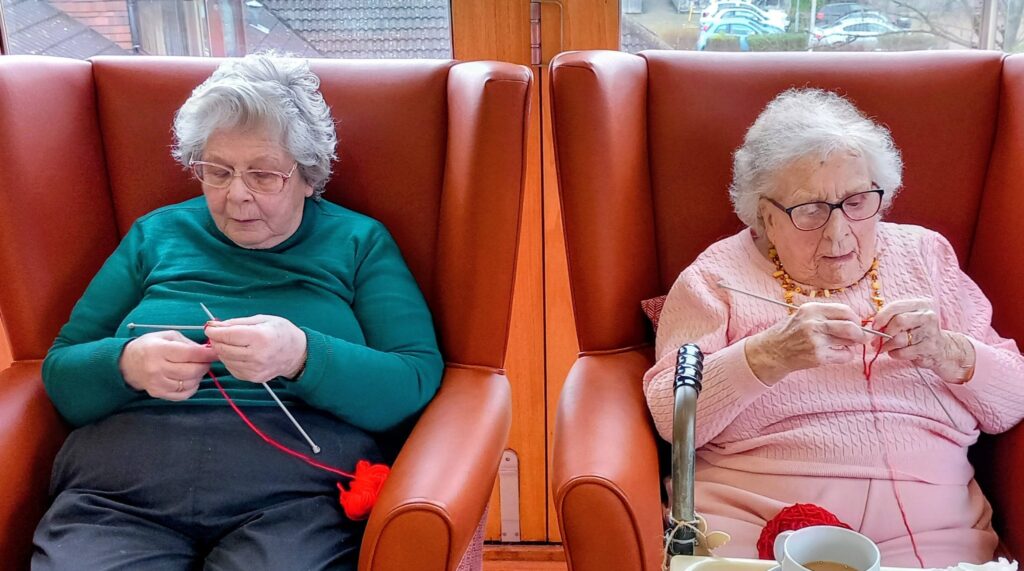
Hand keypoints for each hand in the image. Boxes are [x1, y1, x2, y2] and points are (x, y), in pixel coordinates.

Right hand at [119, 330, 216, 400]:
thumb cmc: (150, 346)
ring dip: (198, 376)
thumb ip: (188, 343)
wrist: (127, 364)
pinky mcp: (159, 394)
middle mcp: (157, 368)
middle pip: (192, 371)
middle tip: (205, 361)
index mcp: (159, 350)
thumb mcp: (167, 336)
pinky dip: (192, 387)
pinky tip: (189, 379)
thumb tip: (207, 351)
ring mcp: (157, 383)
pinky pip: (183, 395)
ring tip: (195, 368)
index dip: (207, 354)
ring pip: (190, 383)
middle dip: (204, 365)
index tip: (216, 353)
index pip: (190, 354)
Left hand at [204, 315, 306, 382]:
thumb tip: (214, 325)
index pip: (227, 335)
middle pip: (223, 348)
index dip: (214, 331)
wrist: (297, 353)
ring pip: (225, 359)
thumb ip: (236, 323)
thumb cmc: (281, 332)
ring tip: (230, 342)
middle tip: (218, 333)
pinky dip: (229, 359)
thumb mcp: (262, 319)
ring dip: (222, 350)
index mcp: (260, 337)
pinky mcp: (253, 378)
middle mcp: (257, 355)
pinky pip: (232, 368)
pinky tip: (237, 353)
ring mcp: (255, 369)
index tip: (209, 327)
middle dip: (216, 340)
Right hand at [746, 302, 871, 384]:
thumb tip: (853, 320)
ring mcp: (816, 341)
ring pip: (849, 341)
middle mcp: (813, 323)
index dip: (855, 318)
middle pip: (850, 326)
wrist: (771, 352)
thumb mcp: (803, 316)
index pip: (844, 310)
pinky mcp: (818, 356)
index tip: (857, 323)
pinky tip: (837, 354)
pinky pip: (844, 355)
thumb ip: (825, 315)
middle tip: (862, 337)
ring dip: (852, 344)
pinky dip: (846, 356)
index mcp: (811, 309)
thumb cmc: (789, 333)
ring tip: (845, 345)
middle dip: (861, 333)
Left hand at [872, 298, 974, 382]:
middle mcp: (927, 316)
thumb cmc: (918, 332)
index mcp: (920, 305)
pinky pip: (903, 352)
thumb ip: (892, 318)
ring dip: (886, 345)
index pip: (896, 306)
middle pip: (899, 321)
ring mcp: (930, 332)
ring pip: (899, 339)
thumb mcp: (909, 319)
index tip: (873, 326)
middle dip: (883, 333)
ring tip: (883, 348)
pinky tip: (896, 353)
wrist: (942, 348)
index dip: (881, 317)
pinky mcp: (929, 348)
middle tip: (875, 341)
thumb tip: (871, 326)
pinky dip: (894, 354)